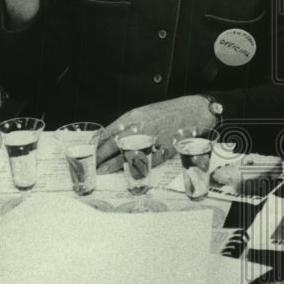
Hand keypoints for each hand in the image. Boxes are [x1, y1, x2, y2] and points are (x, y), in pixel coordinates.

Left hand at [96, 95, 214, 172]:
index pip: (107, 133)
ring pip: (126, 156)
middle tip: (93, 167)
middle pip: (113, 146)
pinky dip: (135, 168)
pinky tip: (129, 172)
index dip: (96, 145)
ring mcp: (150, 140)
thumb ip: (128, 125)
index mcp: (133, 117)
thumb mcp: (144, 113)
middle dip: (100, 158)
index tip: (89, 153)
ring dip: (113, 166)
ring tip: (103, 172)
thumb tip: (111, 138)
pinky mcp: (162, 150)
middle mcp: (139, 128)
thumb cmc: (168, 112)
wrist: (193, 112)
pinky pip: (145, 162)